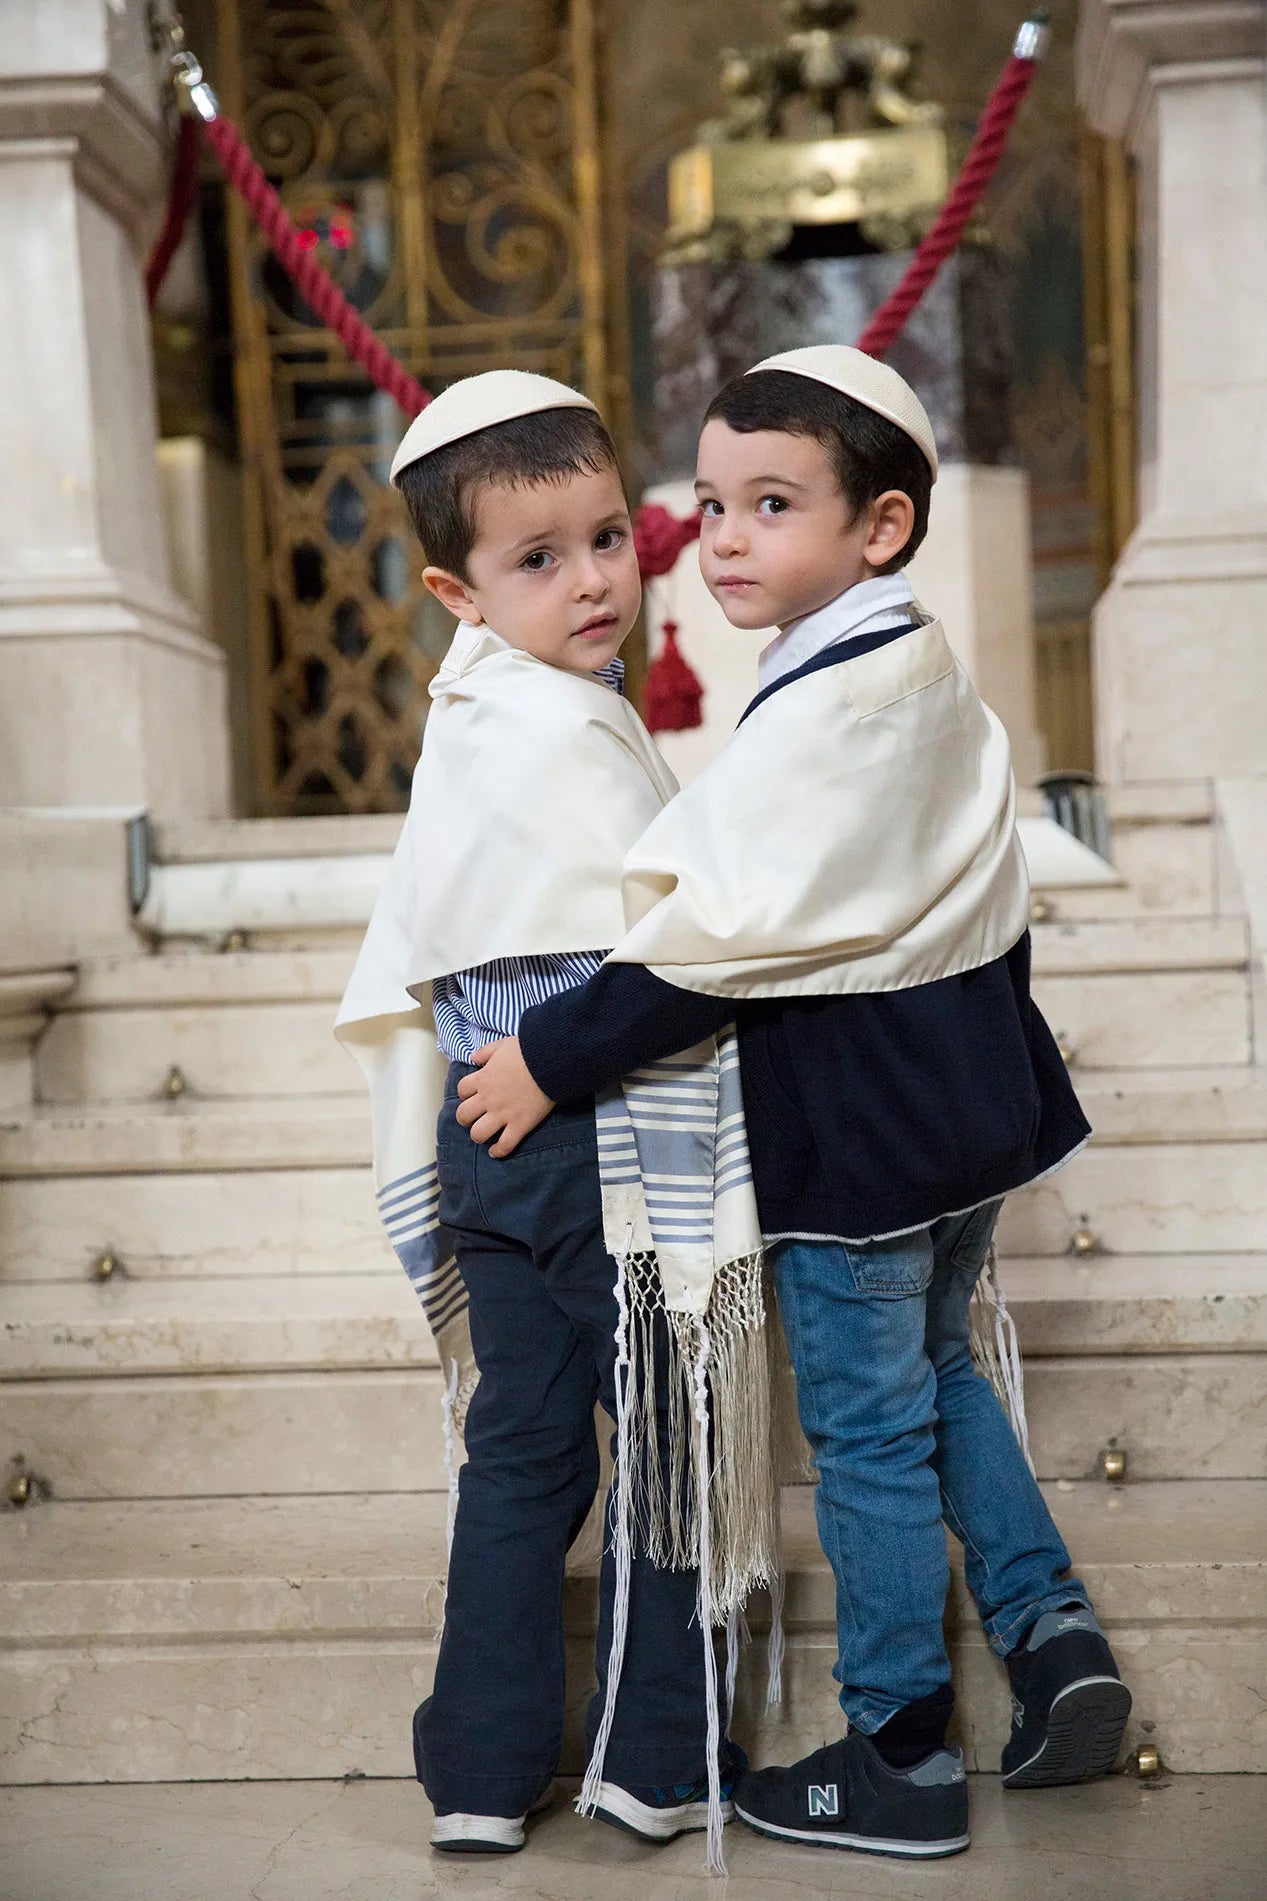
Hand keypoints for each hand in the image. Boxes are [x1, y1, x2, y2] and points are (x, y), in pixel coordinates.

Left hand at [456, 1037, 554, 1156]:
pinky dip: (498, 1151)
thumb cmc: (529, 1050)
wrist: (551, 1062)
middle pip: (463, 1116)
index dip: (466, 1093)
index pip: (462, 1090)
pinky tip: (496, 1151)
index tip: (474, 1094)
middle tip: (474, 1117)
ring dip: (478, 1135)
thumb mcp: (504, 1044)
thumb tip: (474, 1058)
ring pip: (478, 1134)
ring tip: (485, 1133)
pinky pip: (504, 1145)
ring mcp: (503, 1114)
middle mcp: (488, 1099)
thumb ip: (486, 1051)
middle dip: (466, 1118)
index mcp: (483, 1079)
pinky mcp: (520, 1125)